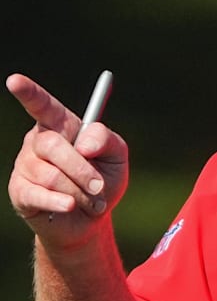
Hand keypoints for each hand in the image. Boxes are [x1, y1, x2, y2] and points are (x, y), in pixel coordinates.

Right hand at [7, 74, 128, 246]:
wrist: (92, 220)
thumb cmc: (104, 180)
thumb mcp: (117, 155)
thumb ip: (106, 139)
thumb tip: (84, 143)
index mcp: (61, 126)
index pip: (43, 105)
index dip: (28, 93)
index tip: (14, 81)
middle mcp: (38, 142)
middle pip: (53, 145)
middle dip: (82, 169)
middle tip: (99, 185)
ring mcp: (25, 166)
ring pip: (51, 174)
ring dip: (78, 191)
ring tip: (89, 200)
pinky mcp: (20, 191)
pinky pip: (39, 194)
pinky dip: (61, 202)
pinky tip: (70, 207)